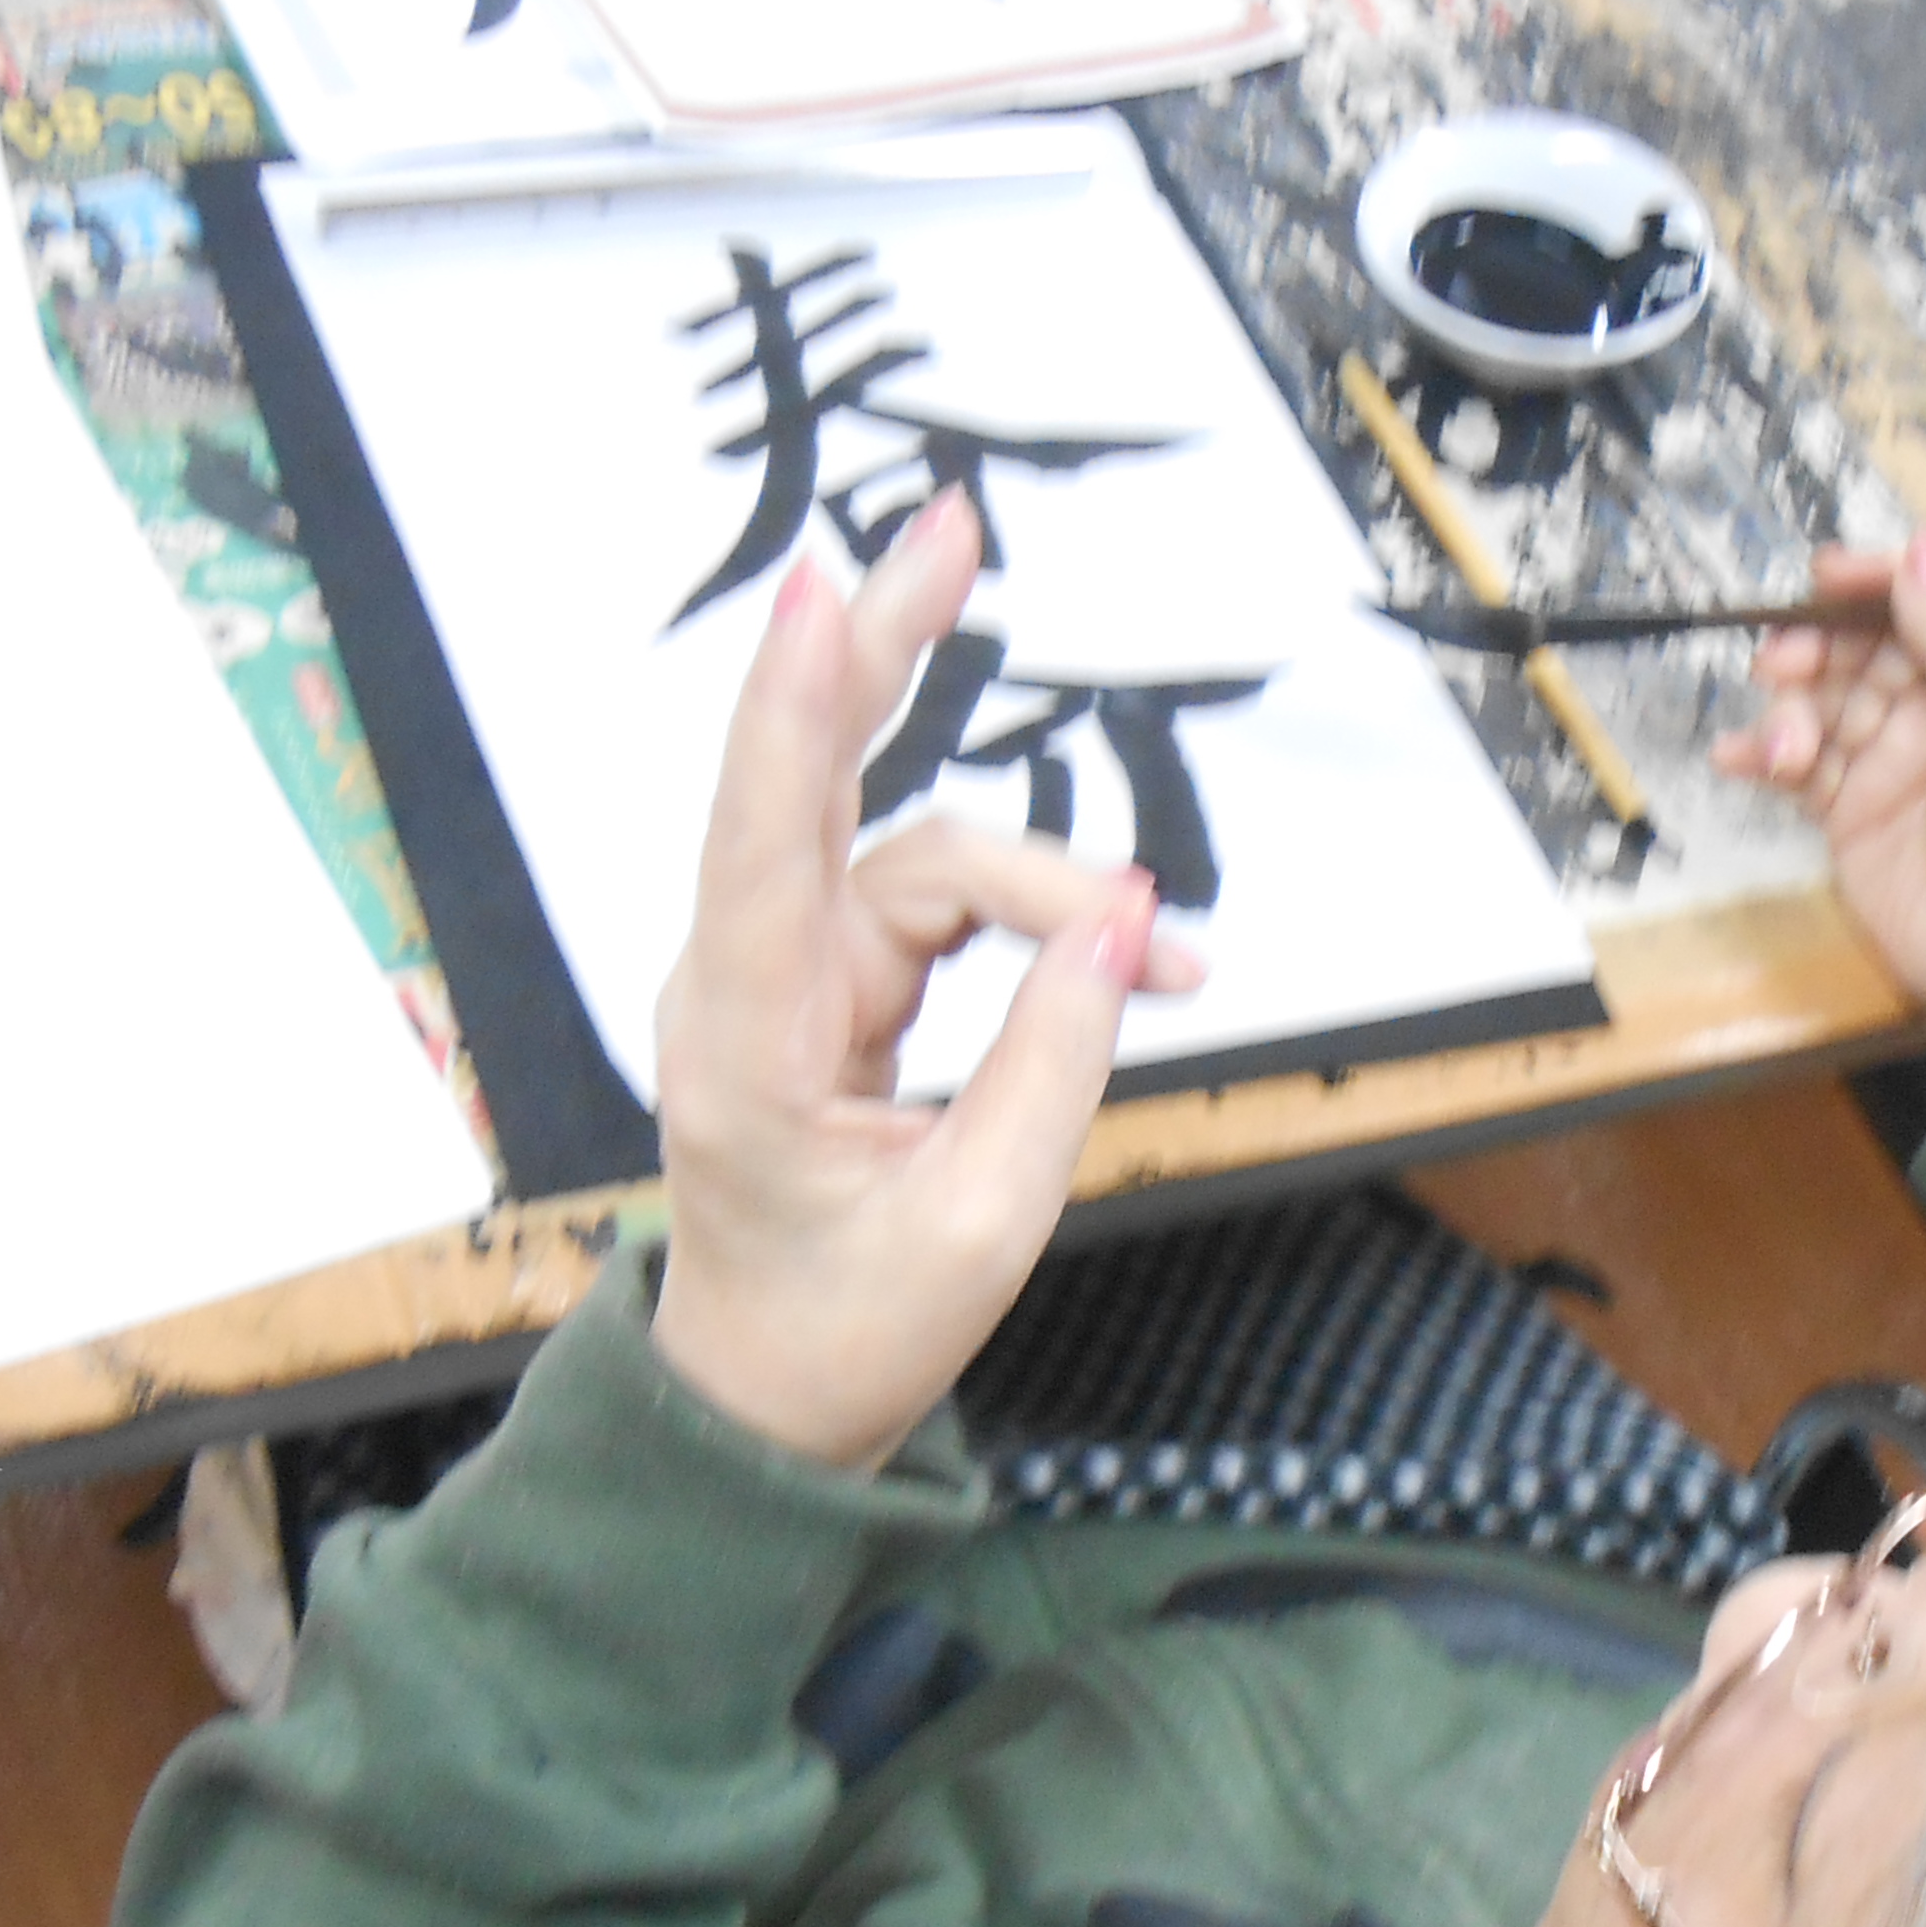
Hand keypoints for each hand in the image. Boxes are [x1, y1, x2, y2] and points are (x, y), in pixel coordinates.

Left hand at [649, 490, 1204, 1469]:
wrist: (767, 1402)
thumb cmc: (848, 1332)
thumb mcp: (981, 1227)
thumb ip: (1053, 1068)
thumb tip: (1128, 927)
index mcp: (745, 1049)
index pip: (763, 845)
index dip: (794, 711)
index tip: (821, 591)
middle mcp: (745, 983)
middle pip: (814, 780)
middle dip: (885, 645)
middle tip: (951, 524)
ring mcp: (784, 976)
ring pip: (922, 858)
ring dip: (1052, 884)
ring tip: (1180, 960)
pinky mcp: (828, 984)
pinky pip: (935, 903)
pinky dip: (1032, 916)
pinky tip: (1122, 946)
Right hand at [1710, 532, 1925, 1091]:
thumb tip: (1922, 548)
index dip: (1888, 578)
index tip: (1828, 578)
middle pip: (1870, 642)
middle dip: (1819, 646)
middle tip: (1779, 663)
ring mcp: (1902, 758)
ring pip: (1828, 698)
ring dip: (1791, 709)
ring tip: (1781, 750)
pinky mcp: (1856, 811)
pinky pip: (1800, 762)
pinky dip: (1764, 754)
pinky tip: (1740, 760)